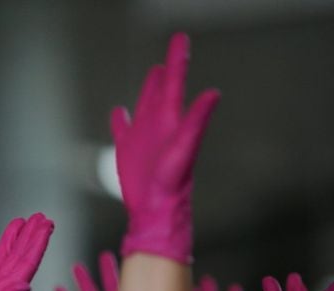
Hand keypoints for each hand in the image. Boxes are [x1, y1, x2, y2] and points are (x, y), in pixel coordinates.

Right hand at [0, 214, 52, 290]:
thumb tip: (24, 282)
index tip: (47, 222)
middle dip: (29, 234)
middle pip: (19, 253)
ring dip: (11, 238)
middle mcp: (0, 285)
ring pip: (0, 255)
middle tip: (41, 216)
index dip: (38, 241)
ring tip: (20, 221)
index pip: (28, 260)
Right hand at [111, 33, 219, 263]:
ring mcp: (142, 137)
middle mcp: (158, 124)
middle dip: (169, 70)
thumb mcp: (186, 148)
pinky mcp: (127, 151)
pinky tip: (119, 112)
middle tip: (175, 49)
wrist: (155, 209)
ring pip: (145, 105)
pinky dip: (120, 119)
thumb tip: (214, 93)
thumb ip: (197, 120)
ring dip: (148, 89)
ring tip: (154, 74)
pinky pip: (123, 129)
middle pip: (163, 90)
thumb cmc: (172, 182)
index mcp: (171, 119)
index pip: (176, 82)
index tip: (180, 38)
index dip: (177, 60)